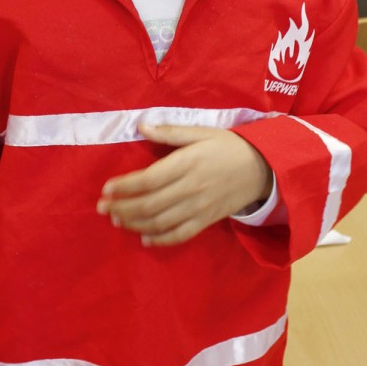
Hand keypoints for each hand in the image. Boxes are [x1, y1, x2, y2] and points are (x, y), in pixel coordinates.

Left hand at [97, 124, 272, 246]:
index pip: (148, 179)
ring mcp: (199, 208)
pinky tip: (144, 238)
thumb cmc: (229, 146)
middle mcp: (190, 188)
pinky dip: (160, 239)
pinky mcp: (207, 221)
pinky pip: (180, 235)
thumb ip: (170, 132)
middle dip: (122, 208)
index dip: (124, 186)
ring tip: (117, 220)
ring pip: (160, 222)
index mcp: (187, 163)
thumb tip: (140, 126)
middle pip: (149, 204)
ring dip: (135, 223)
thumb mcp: (202, 132)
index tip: (106, 188)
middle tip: (102, 208)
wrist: (264, 168)